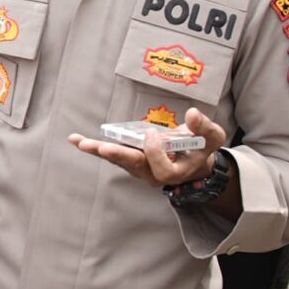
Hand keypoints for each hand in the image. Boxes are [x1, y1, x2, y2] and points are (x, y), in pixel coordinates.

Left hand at [69, 107, 229, 187]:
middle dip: (119, 156)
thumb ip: (204, 128)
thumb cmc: (203, 149)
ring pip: (119, 160)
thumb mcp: (212, 138)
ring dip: (99, 150)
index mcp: (176, 172)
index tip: (152, 133)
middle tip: (103, 148)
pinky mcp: (130, 160)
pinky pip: (112, 154)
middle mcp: (154, 174)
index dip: (156, 152)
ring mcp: (140, 168)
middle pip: (135, 167)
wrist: (195, 162)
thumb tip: (193, 114)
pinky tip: (75, 140)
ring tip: (80, 142)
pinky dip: (94, 147)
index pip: (162, 170)